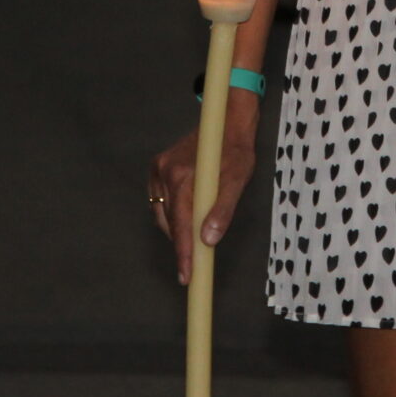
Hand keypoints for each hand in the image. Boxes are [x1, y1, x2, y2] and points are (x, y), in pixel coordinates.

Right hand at [148, 91, 260, 286]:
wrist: (225, 119)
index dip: (184, 254)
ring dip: (177, 229)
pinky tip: (187, 214)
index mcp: (184, 177)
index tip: (187, 277)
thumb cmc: (237, 149)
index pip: (181, 225)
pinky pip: (160, 201)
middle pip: (169, 223)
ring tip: (196, 236)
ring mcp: (158, 169)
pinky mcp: (157, 167)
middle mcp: (165, 172)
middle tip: (196, 264)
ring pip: (163, 214)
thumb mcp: (239, 178)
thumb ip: (223, 210)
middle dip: (182, 245)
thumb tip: (209, 240)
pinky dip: (171, 214)